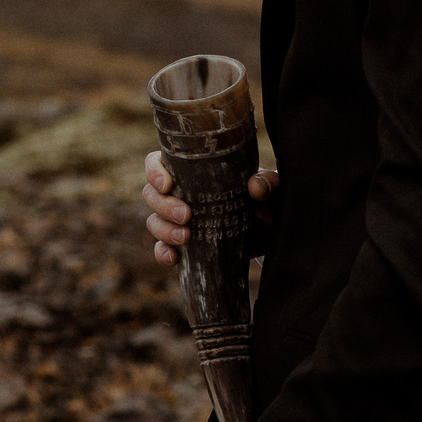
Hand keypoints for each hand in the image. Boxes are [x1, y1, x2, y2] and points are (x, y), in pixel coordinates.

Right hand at [143, 151, 278, 267]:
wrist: (271, 230)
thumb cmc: (265, 198)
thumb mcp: (270, 185)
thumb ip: (267, 181)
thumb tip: (254, 187)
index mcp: (190, 170)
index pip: (157, 163)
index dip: (154, 172)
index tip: (168, 184)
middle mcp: (178, 193)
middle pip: (151, 194)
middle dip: (163, 206)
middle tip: (186, 215)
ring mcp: (177, 220)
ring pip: (153, 221)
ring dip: (164, 230)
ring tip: (186, 237)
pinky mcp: (184, 245)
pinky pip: (162, 248)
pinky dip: (162, 253)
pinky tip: (173, 258)